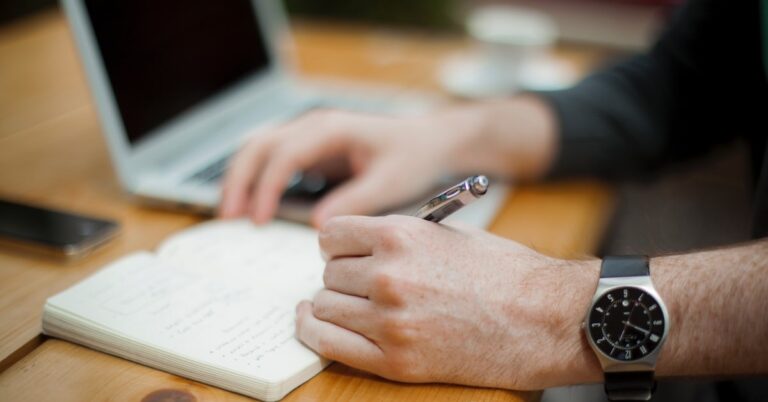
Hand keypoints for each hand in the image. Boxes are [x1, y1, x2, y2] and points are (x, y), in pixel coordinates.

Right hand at [219, 109, 477, 225]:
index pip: (285, 154)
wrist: (430, 141)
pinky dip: (256, 179)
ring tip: (230, 214)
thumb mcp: (390, 183)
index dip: (266, 187)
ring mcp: (310, 135)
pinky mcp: (311, 149)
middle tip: (228, 218)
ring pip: (260, 148)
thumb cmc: (413, 158)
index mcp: (332, 129)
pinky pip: (273, 159)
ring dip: (240, 178)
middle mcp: (314, 126)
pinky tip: (251, 206)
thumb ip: (355, 202)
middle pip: (260, 145)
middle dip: (238, 179)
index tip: (258, 220)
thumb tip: (318, 226)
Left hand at [295, 215, 601, 389]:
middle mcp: (388, 276)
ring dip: (333, 304)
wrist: (546, 319)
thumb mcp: (448, 234)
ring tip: (352, 305)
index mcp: (401, 236)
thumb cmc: (505, 273)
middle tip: (360, 282)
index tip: (343, 253)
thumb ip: (398, 237)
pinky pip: (329, 344)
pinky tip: (316, 323)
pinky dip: (316, 332)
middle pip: (328, 273)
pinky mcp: (396, 361)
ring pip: (324, 306)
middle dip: (341, 276)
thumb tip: (358, 245)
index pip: (331, 235)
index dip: (337, 244)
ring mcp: (390, 321)